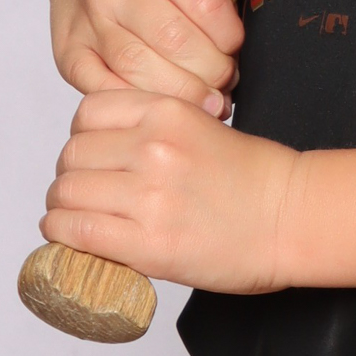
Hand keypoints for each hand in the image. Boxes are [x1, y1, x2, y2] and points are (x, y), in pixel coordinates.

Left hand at [41, 90, 300, 292]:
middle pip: (72, 154)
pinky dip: (61, 234)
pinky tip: (69, 237)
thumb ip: (153, 129)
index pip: (87, 113)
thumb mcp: (203, 126)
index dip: (83, 136)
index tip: (94, 155)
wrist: (293, 219)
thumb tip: (101, 150)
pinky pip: (75, 231)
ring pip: (65, 192)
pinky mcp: (147, 243)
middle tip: (84, 192)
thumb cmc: (256, 178)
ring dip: (62, 207)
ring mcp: (149, 196)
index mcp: (168, 113)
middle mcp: (153, 148)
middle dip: (71, 174)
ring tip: (76, 217)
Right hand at [47, 0, 243, 110]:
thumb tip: (236, 61)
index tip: (237, 48)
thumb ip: (210, 0)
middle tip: (226, 82)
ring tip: (206, 101)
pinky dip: (138, 103)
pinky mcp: (67, 53)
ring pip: (138, 71)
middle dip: (212, 72)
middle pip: (174, 43)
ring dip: (182, 94)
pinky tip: (162, 106)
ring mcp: (86, 23)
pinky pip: (102, 90)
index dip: (231, 38)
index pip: (207, 5)